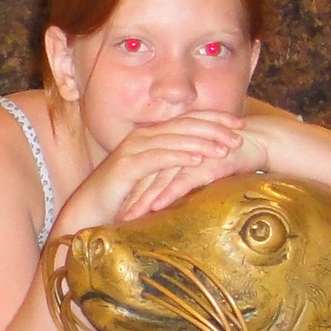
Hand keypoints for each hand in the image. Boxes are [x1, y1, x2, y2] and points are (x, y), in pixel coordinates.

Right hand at [70, 112, 246, 227]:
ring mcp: (133, 150)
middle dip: (214, 127)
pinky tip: (199, 160)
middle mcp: (142, 137)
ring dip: (202, 141)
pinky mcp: (127, 166)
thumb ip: (172, 168)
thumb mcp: (153, 180)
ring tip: (225, 147)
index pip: (187, 121)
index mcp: (151, 136)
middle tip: (240, 133)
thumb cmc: (122, 198)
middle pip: (184, 125)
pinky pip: (158, 157)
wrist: (90, 211)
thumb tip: (202, 167)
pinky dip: (179, 156)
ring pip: (174, 138)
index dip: (214, 119)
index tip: (240, 124)